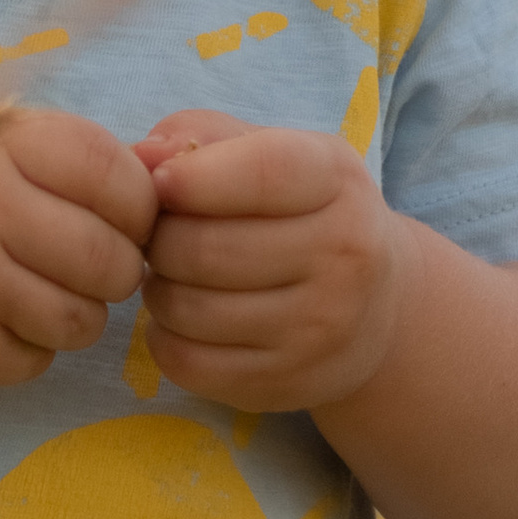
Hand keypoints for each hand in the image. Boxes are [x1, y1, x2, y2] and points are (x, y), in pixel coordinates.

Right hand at [0, 107, 156, 385]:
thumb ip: (57, 149)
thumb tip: (163, 181)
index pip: (118, 178)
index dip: (136, 208)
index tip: (118, 219)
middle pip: (112, 259)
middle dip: (111, 272)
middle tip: (82, 268)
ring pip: (82, 320)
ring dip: (72, 317)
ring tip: (38, 296)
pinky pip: (33, 362)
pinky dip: (26, 352)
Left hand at [135, 108, 399, 414]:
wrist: (377, 310)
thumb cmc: (302, 212)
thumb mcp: (271, 152)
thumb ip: (201, 136)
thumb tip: (140, 156)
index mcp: (337, 181)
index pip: (263, 172)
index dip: (193, 177)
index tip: (159, 183)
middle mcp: (343, 255)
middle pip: (205, 248)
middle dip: (160, 239)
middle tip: (161, 237)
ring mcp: (320, 327)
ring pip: (189, 309)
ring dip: (158, 289)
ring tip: (173, 276)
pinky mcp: (289, 382)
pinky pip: (188, 363)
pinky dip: (163, 339)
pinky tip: (180, 321)